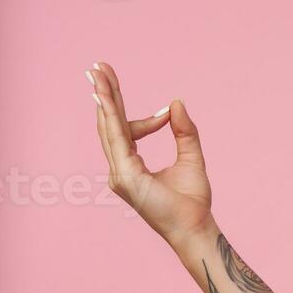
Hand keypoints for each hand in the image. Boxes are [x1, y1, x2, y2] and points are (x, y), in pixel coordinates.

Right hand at [87, 61, 213, 249]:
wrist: (195, 226)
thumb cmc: (192, 200)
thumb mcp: (192, 158)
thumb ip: (184, 132)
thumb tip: (175, 103)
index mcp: (131, 165)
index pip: (127, 130)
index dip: (147, 118)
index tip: (167, 113)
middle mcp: (120, 168)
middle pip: (110, 123)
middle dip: (105, 94)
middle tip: (98, 67)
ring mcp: (119, 172)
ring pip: (109, 127)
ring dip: (104, 98)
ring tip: (98, 73)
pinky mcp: (125, 176)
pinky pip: (117, 139)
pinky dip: (111, 117)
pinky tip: (105, 98)